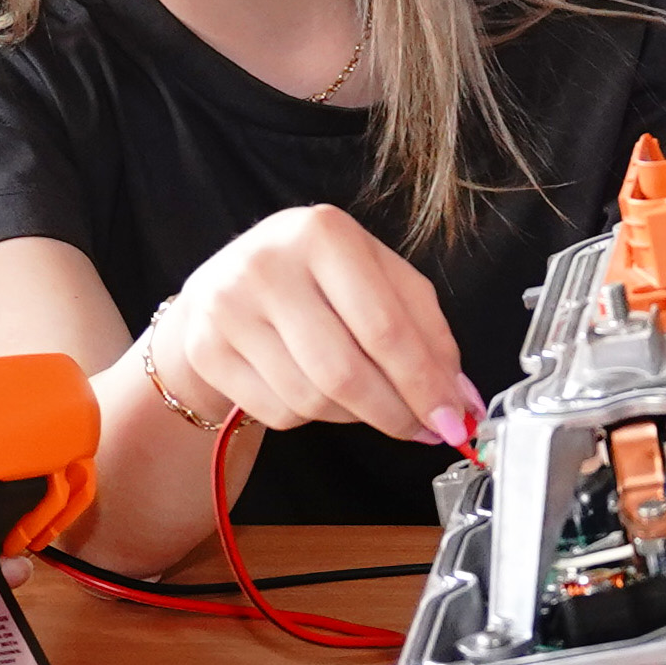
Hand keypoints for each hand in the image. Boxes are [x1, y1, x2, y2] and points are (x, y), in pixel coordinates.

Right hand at [142, 203, 479, 451]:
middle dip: (396, 413)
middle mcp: (268, 265)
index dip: (424, 383)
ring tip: (372, 401)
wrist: (228, 284)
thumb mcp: (381, 280)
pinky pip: (280, 412)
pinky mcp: (206, 350)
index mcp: (324, 234)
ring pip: (312, 399)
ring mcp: (228, 308)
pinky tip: (321, 393)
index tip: (453, 419)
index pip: (385, 327)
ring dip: (358, 416)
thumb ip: (428, 334)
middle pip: (346, 372)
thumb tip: (459, 400)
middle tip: (426, 430)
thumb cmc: (320, 279)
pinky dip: (316, 417)